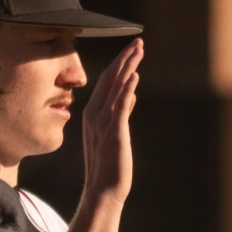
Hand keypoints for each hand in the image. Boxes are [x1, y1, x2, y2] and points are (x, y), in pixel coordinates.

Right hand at [79, 38, 140, 208]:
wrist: (103, 190)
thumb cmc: (109, 165)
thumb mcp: (115, 134)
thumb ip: (122, 112)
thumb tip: (132, 94)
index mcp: (92, 114)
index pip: (107, 81)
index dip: (120, 63)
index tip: (132, 49)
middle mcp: (94, 115)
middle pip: (110, 79)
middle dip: (125, 59)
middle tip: (138, 41)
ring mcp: (102, 123)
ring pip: (115, 88)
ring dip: (128, 67)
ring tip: (139, 50)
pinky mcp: (113, 132)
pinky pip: (120, 107)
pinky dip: (126, 90)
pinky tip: (134, 76)